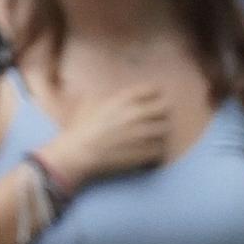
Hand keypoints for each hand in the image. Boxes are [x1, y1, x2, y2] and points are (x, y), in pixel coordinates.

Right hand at [45, 84, 171, 190]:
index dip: (153, 95)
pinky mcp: (145, 152)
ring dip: (158, 133)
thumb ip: (103, 96)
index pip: (154, 89)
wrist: (77, 154)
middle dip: (160, 113)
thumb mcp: (88, 105)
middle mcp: (136, 114)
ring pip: (165, 129)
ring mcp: (142, 134)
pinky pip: (161, 150)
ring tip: (148, 139)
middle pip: (166, 108)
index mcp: (123, 100)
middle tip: (152, 120)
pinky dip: (154, 152)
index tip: (150, 101)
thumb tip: (107, 94)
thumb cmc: (79, 130)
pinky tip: (144, 153)